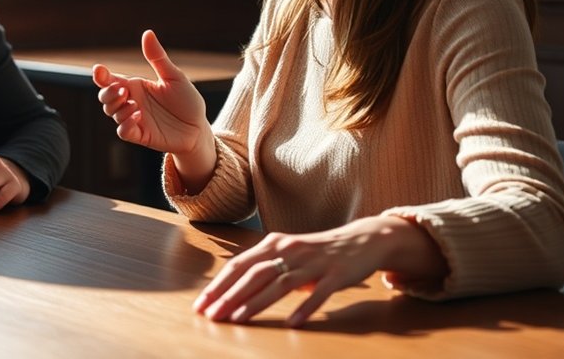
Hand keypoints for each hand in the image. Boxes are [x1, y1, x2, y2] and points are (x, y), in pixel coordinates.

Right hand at [92, 29, 208, 153]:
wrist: (199, 128)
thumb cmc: (187, 100)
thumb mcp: (173, 76)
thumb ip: (158, 58)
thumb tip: (147, 33)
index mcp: (136, 86)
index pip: (110, 80)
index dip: (100, 75)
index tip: (99, 70)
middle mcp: (131, 102)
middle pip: (105, 97)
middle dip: (108, 93)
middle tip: (124, 91)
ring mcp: (134, 119)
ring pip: (112, 113)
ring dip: (119, 108)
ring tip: (136, 106)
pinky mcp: (140, 135)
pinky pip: (123, 131)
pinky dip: (125, 124)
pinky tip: (138, 117)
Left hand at [194, 216, 447, 327]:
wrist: (362, 239)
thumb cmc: (317, 251)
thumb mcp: (287, 253)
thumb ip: (263, 266)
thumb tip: (232, 288)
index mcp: (274, 244)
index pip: (239, 265)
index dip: (219, 285)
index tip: (201, 305)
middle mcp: (290, 250)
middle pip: (254, 274)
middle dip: (230, 296)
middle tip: (212, 316)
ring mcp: (314, 262)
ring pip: (280, 283)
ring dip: (257, 302)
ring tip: (239, 319)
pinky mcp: (336, 274)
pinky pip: (319, 293)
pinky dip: (305, 308)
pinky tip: (292, 323)